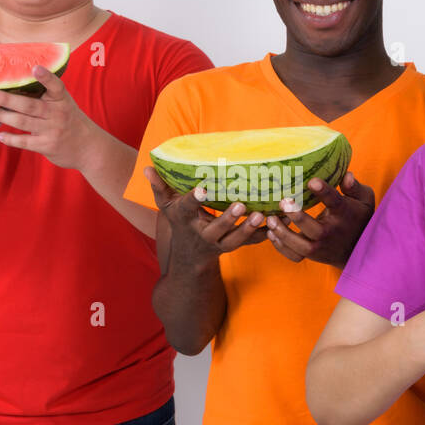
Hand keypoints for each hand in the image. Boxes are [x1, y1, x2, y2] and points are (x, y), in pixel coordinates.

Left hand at [0, 66, 94, 169]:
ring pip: (23, 122)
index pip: (56, 86)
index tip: (35, 67)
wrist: (87, 148)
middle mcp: (58, 114)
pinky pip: (25, 142)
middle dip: (7, 99)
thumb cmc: (69, 120)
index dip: (46, 77)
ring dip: (3, 117)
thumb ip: (47, 93)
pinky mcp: (47, 146)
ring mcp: (52, 131)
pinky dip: (10, 139)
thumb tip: (18, 77)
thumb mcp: (64, 103)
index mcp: (62, 100)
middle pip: (30, 105)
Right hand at [145, 165, 268, 265]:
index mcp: (185, 218)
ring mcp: (218, 242)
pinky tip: (277, 225)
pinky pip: (248, 243)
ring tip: (261, 216)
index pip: (188, 207)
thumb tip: (148, 168)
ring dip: (248, 229)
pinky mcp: (232, 246)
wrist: (190, 256)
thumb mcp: (167, 205)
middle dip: (228, 219)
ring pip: (234, 240)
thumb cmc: (180, 222)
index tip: (203, 189)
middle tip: (241, 206)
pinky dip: (262, 236)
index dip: (195, 199)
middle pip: (215, 229)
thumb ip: (159, 186)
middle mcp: (201, 233)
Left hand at [264, 171, 375, 267]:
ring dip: (283, 234)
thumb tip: (347, 175)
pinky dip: (280, 247)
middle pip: (314, 230)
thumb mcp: (364, 200)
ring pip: (300, 246)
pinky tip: (271, 233)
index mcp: (343, 214)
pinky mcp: (311, 256)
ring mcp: (320, 247)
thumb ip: (355, 187)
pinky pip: (294, 256)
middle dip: (297, 217)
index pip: (334, 202)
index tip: (312, 181)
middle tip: (283, 202)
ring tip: (270, 219)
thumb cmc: (357, 217)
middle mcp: (331, 233)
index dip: (324, 191)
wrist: (356, 249)